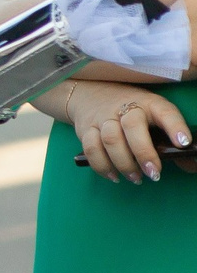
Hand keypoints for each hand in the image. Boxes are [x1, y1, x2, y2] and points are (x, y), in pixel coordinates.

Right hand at [60, 78, 190, 182]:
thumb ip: (169, 138)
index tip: (184, 143)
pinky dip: (102, 166)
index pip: (165, 112)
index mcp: (149, 103)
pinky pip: (91, 148)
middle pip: (132, 127)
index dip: (175, 127)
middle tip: (153, 174)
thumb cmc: (133, 112)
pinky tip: (114, 176)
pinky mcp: (85, 128)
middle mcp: (125, 107)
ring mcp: (103, 117)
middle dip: (143, 153)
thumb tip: (189, 163)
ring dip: (123, 163)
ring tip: (136, 178)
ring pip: (110, 139)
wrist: (91, 94)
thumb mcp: (153, 115)